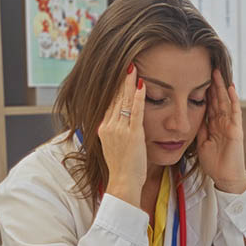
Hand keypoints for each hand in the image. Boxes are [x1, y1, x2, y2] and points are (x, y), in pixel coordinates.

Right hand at [98, 63, 146, 206]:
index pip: (110, 102)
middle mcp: (109, 127)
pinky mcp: (132, 135)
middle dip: (121, 80)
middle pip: (115, 98)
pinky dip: (139, 97)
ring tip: (133, 67)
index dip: (115, 87)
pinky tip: (142, 85)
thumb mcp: (113, 147)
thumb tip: (116, 123)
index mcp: (103, 129)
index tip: (119, 74)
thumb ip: (114, 132)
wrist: (123, 183)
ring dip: (129, 83)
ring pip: (124, 102)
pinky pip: (136, 112)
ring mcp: (120, 130)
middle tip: (127, 62)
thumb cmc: (122, 169)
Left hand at [197, 69, 245, 193]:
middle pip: (216, 99)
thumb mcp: (201, 143)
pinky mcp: (236, 130)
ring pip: (225, 101)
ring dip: (222, 87)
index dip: (203, 91)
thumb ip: (199, 129)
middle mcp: (222, 122)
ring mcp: (230, 125)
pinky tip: (230, 88)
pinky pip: (235, 112)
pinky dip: (233, 100)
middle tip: (208, 67)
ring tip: (218, 72)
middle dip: (212, 84)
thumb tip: (192, 116)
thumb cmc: (215, 163)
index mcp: (213, 125)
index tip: (196, 77)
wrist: (225, 178)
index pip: (208, 104)